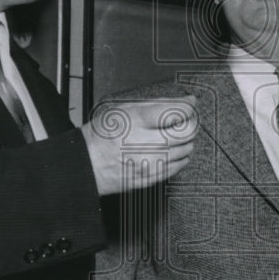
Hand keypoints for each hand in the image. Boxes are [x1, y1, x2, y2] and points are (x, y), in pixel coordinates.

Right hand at [81, 95, 197, 194]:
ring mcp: (150, 163)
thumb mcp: (123, 109)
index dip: (189, 105)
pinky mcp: (151, 178)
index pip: (178, 111)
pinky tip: (173, 150)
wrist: (86, 163)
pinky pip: (177, 167)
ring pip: (186, 150)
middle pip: (187, 132)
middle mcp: (146, 143)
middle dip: (192, 122)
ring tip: (178, 134)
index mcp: (139, 121)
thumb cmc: (102, 134)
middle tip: (188, 119)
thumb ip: (155, 104)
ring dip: (187, 140)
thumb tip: (181, 101)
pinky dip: (180, 157)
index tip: (190, 103)